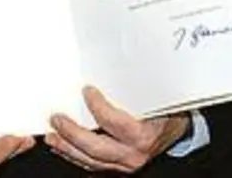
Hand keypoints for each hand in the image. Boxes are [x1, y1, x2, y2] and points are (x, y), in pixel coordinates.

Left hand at [45, 86, 189, 172]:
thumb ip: (136, 90)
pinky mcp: (120, 168)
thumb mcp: (158, 98)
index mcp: (143, 135)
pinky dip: (76, 157)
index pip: (113, 122)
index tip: (86, 90)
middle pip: (96, 148)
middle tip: (57, 119)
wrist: (179, 133)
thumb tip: (117, 64)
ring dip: (67, 148)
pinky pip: (94, 166)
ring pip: (91, 161)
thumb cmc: (169, 111)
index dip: (97, 107)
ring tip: (52, 136)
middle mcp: (134, 154)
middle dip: (72, 134)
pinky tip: (64, 148)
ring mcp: (126, 164)